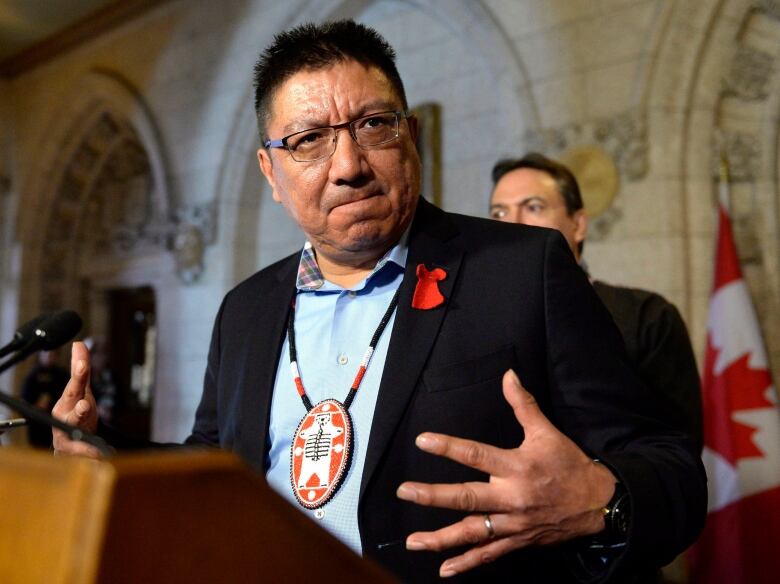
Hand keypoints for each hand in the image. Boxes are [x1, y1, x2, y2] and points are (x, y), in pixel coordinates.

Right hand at [51, 341, 100, 457]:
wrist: (70, 443)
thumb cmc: (76, 413)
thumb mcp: (81, 391)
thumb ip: (81, 369)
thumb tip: (79, 343)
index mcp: (67, 401)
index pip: (75, 386)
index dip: (78, 375)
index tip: (83, 365)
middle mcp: (64, 419)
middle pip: (73, 413)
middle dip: (79, 409)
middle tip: (86, 404)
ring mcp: (67, 438)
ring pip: (76, 441)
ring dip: (85, 443)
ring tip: (96, 446)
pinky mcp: (74, 455)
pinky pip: (84, 457)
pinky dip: (91, 457)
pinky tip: (101, 457)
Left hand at [396, 370, 616, 577]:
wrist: (599, 502)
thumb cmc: (569, 464)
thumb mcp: (547, 431)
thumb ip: (523, 404)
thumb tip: (508, 375)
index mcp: (517, 466)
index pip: (476, 454)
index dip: (448, 447)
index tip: (422, 441)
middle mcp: (512, 496)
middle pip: (467, 497)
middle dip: (433, 496)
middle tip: (405, 492)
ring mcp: (513, 523)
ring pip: (473, 532)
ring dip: (441, 539)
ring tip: (412, 542)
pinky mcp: (518, 541)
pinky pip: (489, 554)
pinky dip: (467, 562)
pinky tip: (444, 568)